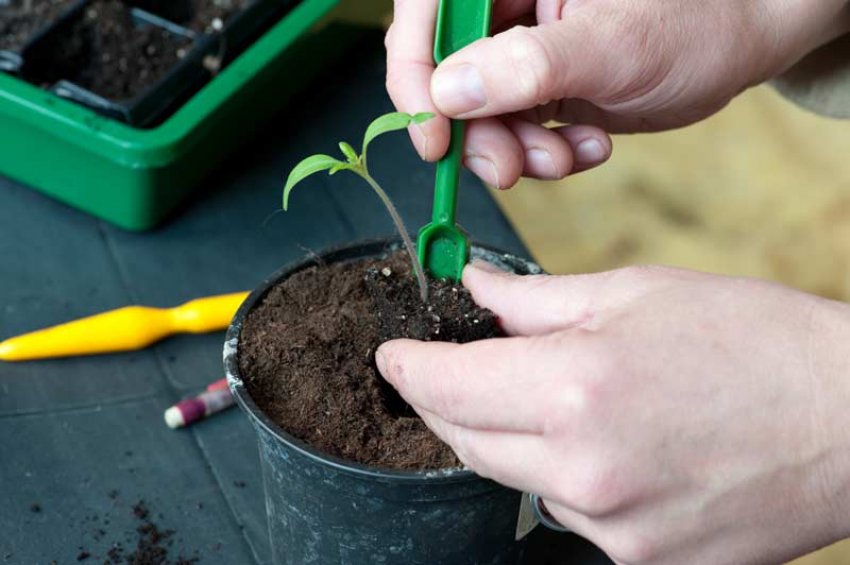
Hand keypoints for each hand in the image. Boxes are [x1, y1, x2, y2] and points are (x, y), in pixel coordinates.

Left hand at [376, 262, 849, 563]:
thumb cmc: (752, 341)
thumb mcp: (634, 293)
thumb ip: (535, 298)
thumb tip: (475, 289)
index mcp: (575, 390)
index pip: (446, 388)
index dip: (409, 370)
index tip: (393, 357)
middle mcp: (583, 471)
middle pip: (466, 440)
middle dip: (446, 401)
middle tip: (451, 369)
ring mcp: (612, 527)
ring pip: (515, 479)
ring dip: (510, 437)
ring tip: (557, 398)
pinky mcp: (640, 561)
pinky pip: (568, 512)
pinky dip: (563, 475)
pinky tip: (606, 443)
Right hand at [385, 0, 849, 187]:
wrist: (740, 46)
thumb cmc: (696, 22)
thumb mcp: (613, 45)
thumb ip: (527, 66)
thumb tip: (447, 94)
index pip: (427, 11)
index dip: (413, 72)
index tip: (432, 135)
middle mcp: (507, 6)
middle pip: (445, 72)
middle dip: (477, 131)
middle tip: (509, 168)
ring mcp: (519, 49)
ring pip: (477, 112)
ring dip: (515, 150)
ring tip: (566, 158)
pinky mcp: (537, 86)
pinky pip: (514, 131)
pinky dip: (543, 154)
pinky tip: (589, 147)